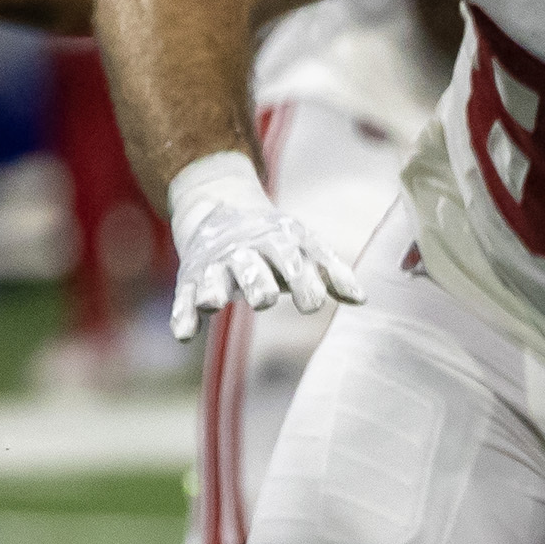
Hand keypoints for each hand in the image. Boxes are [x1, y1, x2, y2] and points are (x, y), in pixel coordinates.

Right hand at [165, 149, 362, 340]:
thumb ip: (331, 273)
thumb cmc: (275, 241)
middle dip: (257, 283)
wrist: (219, 209)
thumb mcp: (305, 248)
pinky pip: (185, 298)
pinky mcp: (191, 280)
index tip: (311, 304)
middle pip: (251, 269)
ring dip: (214, 290)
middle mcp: (245, 253)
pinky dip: (183, 315)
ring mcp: (216, 266)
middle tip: (263, 300)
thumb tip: (362, 300)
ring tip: (215, 302)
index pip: (292, 262)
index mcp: (278, 243)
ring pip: (214, 279)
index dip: (302, 282)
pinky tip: (184, 334)